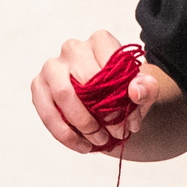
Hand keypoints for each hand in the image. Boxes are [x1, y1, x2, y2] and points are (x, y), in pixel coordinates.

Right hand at [28, 29, 161, 155]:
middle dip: (100, 116)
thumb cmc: (124, 92)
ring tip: (98, 141)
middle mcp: (73, 48)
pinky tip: (81, 146)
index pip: (109, 66)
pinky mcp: (38, 85)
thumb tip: (134, 91)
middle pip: (85, 81)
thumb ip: (148, 88)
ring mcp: (52, 66)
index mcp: (100, 41)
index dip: (118, 98)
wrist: (108, 100)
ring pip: (62, 95)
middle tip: (114, 135)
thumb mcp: (144, 91)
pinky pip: (47, 112)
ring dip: (81, 124)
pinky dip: (64, 134)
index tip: (126, 122)